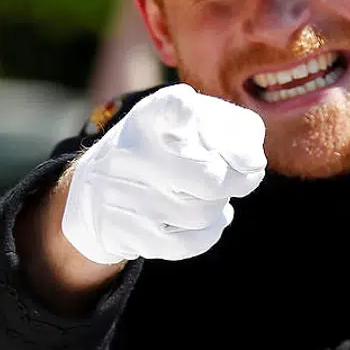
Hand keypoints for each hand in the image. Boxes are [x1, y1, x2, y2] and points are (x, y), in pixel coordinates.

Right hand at [61, 84, 266, 263]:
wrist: (96, 191)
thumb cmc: (168, 151)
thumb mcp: (196, 124)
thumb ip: (236, 131)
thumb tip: (253, 164)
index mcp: (152, 117)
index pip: (164, 109)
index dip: (179, 108)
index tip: (186, 106)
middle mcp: (132, 153)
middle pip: (210, 177)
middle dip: (236, 182)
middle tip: (241, 177)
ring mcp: (125, 196)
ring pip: (204, 212)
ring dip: (218, 205)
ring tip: (207, 194)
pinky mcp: (125, 232)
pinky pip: (189, 242)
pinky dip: (208, 232)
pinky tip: (205, 219)